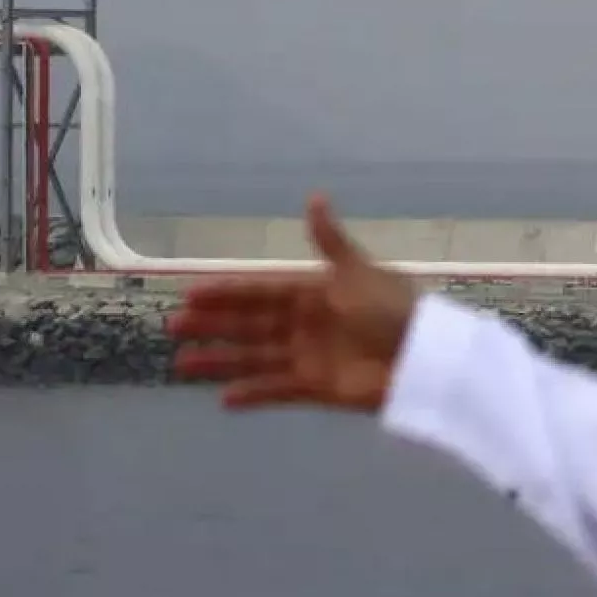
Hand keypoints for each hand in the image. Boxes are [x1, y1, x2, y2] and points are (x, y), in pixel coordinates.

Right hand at [168, 194, 419, 412]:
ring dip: (220, 361)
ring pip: (254, 358)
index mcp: (312, 292)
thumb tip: (315, 197)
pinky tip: (224, 399)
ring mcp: (309, 358)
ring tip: (182, 365)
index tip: (190, 294)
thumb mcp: (358, 272)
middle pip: (249, 325)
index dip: (226, 293)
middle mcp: (304, 324)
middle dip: (212, 325)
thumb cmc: (393, 311)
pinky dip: (253, 395)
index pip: (259, 290)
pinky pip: (278, 391)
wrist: (424, 358)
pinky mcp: (318, 389)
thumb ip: (330, 242)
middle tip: (173, 327)